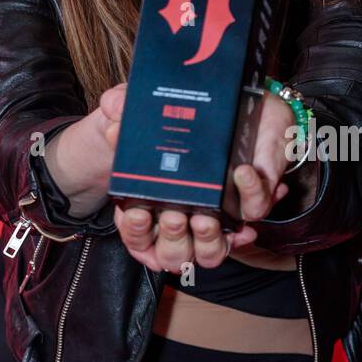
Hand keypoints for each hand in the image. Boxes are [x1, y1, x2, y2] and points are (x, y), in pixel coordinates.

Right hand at [113, 92, 295, 271]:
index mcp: (147, 204)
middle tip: (175, 216)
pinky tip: (244, 188)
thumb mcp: (137, 106)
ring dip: (209, 241)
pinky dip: (247, 209)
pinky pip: (248, 217)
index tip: (138, 213)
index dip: (136, 232)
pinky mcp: (243, 204)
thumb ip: (119, 107)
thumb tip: (113, 114)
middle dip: (173, 240)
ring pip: (209, 253)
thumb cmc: (167, 118)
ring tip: (208, 219)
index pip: (137, 235)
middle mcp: (179, 217)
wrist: (219, 106)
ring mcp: (211, 216)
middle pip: (172, 254)